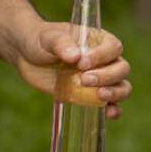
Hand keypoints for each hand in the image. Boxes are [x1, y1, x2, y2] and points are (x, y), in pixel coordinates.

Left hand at [10, 22, 131, 118]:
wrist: (28, 56)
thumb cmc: (41, 40)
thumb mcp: (48, 38)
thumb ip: (61, 44)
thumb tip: (75, 56)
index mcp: (98, 41)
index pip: (112, 48)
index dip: (102, 56)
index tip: (81, 63)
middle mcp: (105, 60)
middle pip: (121, 69)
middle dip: (107, 77)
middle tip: (84, 80)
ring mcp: (100, 79)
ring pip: (121, 87)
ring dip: (115, 93)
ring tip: (99, 96)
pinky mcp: (91, 96)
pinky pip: (110, 105)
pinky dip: (113, 110)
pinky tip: (109, 113)